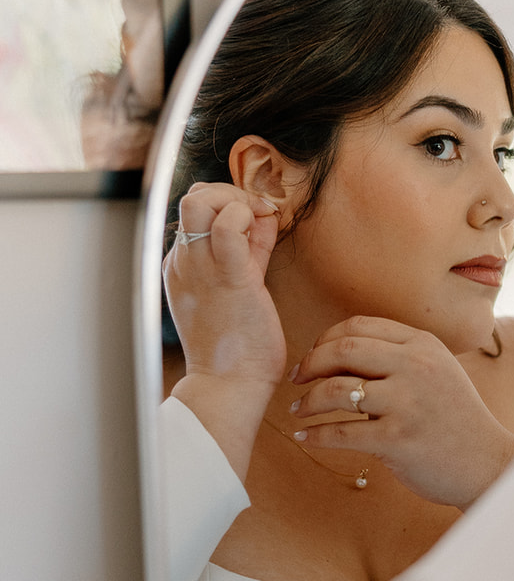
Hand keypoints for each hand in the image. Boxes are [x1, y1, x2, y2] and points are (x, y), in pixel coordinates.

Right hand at [164, 182, 285, 387]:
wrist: (229, 387)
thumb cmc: (237, 346)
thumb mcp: (239, 288)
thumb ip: (249, 250)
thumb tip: (264, 219)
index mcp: (181, 267)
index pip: (197, 212)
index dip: (230, 206)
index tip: (257, 224)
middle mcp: (183, 262)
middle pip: (192, 197)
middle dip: (229, 193)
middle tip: (258, 215)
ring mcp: (199, 268)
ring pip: (200, 199)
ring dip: (237, 200)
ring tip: (259, 225)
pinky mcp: (226, 277)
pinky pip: (227, 225)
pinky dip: (247, 216)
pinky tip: (264, 232)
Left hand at [288, 317, 513, 508]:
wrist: (488, 463)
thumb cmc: (455, 419)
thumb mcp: (436, 372)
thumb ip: (397, 358)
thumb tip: (337, 356)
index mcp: (423, 345)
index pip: (359, 326)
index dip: (325, 339)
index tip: (312, 357)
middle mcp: (415, 367)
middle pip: (342, 350)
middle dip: (309, 364)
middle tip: (296, 380)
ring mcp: (407, 403)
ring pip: (336, 391)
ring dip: (307, 402)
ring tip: (298, 410)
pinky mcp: (398, 439)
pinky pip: (341, 433)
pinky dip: (316, 436)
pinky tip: (305, 438)